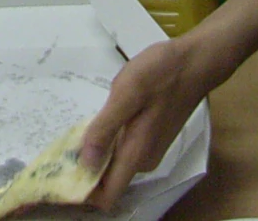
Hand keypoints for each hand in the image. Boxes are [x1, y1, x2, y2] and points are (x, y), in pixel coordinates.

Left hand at [80, 37, 220, 208]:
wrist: (196, 61)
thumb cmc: (163, 74)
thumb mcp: (127, 93)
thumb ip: (105, 128)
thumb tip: (84, 162)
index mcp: (136, 153)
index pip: (108, 195)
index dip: (83, 192)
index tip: (61, 176)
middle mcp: (143, 160)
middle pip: (107, 179)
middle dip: (84, 167)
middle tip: (64, 143)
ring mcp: (149, 149)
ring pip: (113, 162)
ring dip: (96, 150)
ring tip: (82, 124)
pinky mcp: (150, 137)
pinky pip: (122, 148)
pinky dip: (108, 139)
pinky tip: (103, 116)